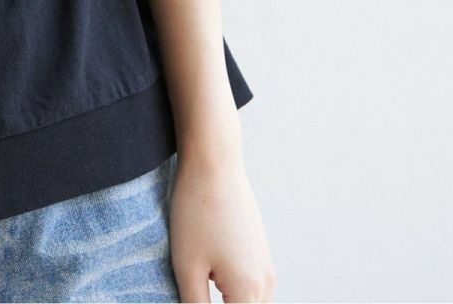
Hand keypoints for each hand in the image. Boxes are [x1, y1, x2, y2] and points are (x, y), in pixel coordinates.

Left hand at [170, 150, 275, 301]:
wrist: (213, 163)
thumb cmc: (196, 211)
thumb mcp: (187, 267)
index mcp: (249, 292)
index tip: (194, 296)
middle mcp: (265, 282)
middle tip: (194, 291)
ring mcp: (265, 265)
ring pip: (249, 302)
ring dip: (228, 301)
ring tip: (200, 283)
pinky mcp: (258, 250)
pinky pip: (249, 285)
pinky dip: (232, 290)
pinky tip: (209, 276)